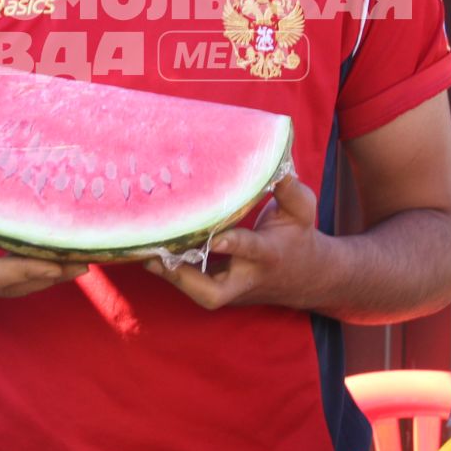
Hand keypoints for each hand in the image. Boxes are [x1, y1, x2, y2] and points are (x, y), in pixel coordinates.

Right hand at [0, 185, 86, 310]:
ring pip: (18, 290)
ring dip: (52, 277)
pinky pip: (14, 289)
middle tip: (91, 256)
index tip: (59, 261)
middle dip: (52, 273)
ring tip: (87, 257)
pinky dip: (38, 277)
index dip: (28, 269)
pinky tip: (63, 260)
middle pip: (15, 285)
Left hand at [141, 175, 327, 310]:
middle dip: (184, 278)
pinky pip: (192, 287)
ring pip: (198, 293)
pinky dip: (171, 272)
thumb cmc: (298, 236)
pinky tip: (147, 252)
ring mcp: (232, 289)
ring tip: (144, 252)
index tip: (214, 237)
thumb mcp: (301, 209)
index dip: (232, 244)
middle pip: (213, 292)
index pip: (250, 250)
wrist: (306, 278)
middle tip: (156, 256)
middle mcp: (246, 277)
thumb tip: (276, 156)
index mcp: (268, 254)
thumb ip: (288, 186)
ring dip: (170, 276)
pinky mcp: (220, 291)